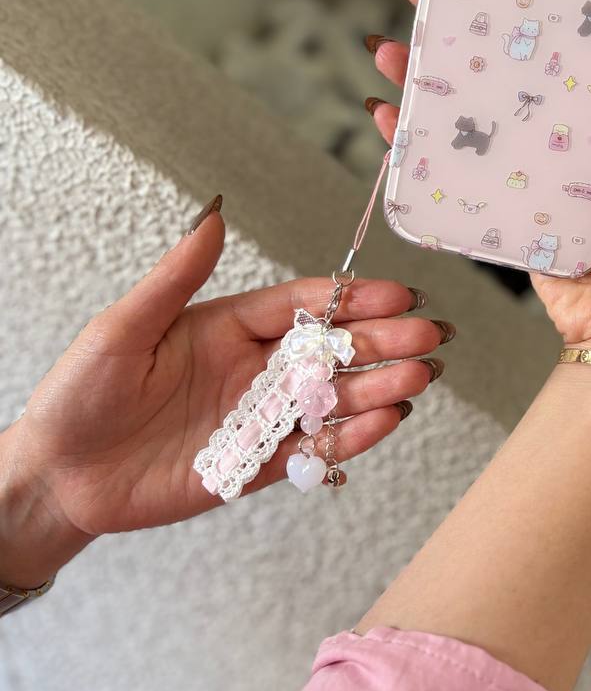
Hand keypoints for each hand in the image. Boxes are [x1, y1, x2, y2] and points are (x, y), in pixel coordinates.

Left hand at [1, 199, 450, 586]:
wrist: (60, 475)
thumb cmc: (79, 394)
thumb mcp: (123, 328)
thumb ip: (175, 277)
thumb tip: (211, 214)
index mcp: (227, 327)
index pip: (302, 306)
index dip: (351, 299)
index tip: (396, 293)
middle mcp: (251, 368)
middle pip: (330, 351)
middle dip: (381, 342)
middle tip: (429, 336)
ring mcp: (257, 418)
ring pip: (331, 400)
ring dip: (377, 389)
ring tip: (419, 379)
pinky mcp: (254, 466)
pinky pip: (312, 450)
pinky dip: (349, 439)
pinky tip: (384, 422)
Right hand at [366, 0, 590, 364]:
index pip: (577, 34)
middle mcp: (581, 133)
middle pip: (514, 65)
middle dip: (466, 28)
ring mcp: (543, 172)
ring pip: (481, 112)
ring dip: (433, 82)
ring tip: (391, 50)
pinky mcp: (514, 210)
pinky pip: (466, 169)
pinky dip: (426, 147)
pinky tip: (392, 123)